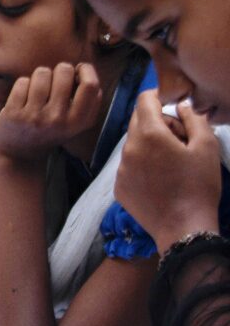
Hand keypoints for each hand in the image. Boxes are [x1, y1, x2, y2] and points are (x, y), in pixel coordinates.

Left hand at [0, 63, 102, 160]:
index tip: (77, 71)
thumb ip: (86, 100)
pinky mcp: (14, 114)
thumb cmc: (49, 129)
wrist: (18, 154)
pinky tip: (22, 97)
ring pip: (42, 73)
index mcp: (79, 122)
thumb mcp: (74, 122)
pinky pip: (22, 81)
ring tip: (37, 89)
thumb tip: (84, 68)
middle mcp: (59, 120)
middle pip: (64, 71)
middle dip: (59, 70)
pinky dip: (23, 84)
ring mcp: (36, 117)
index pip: (91, 85)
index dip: (85, 70)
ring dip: (39, 76)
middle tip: (53, 82)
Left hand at [116, 92, 221, 253]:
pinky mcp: (119, 186)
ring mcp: (120, 168)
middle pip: (138, 121)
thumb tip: (181, 105)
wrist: (183, 227)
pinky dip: (142, 165)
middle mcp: (128, 148)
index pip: (144, 100)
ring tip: (172, 163)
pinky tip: (160, 179)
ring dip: (149, 145)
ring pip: (133, 145)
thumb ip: (193, 118)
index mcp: (149, 134)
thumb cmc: (199, 186)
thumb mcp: (206, 147)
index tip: (172, 105)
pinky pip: (129, 166)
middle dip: (157, 123)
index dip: (159, 98)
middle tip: (180, 139)